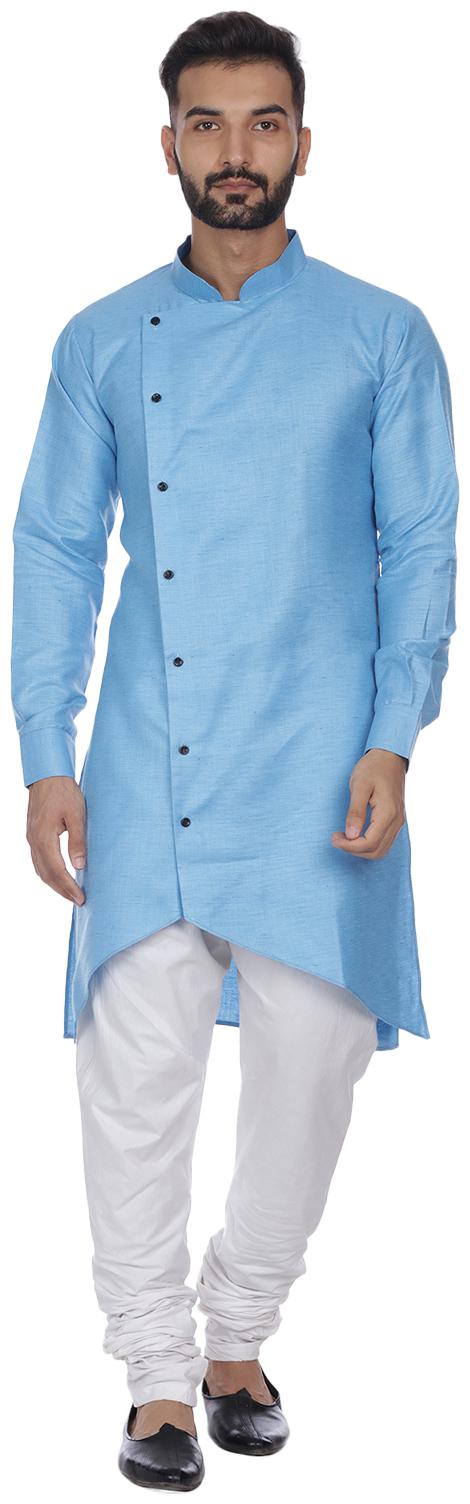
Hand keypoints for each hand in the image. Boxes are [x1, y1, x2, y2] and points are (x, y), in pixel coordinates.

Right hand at [26, 775, 86, 903]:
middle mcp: (34, 840)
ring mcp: (31, 838)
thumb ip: (77, 840)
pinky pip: (38, 861)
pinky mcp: (33, 835)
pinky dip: (49, 873)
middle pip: (46, 874)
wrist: (47, 775)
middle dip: (62, 890)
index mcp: (44, 837)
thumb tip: (79, 865)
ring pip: (40, 869)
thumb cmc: (64, 792)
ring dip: (54, 884)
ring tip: (70, 893)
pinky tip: (60, 876)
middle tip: (78, 901)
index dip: (68, 887)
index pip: (56, 870)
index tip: (81, 898)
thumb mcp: (77, 814)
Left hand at [331, 749, 406, 859]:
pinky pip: (384, 842)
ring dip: (361, 849)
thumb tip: (350, 835)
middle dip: (354, 850)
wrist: (390, 756)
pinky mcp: (396, 820)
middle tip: (337, 838)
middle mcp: (396, 821)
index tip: (334, 837)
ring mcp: (398, 821)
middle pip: (376, 852)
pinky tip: (356, 834)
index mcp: (388, 813)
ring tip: (345, 837)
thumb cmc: (373, 768)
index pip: (369, 843)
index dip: (349, 846)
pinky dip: (369, 844)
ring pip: (381, 850)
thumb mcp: (359, 786)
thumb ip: (355, 812)